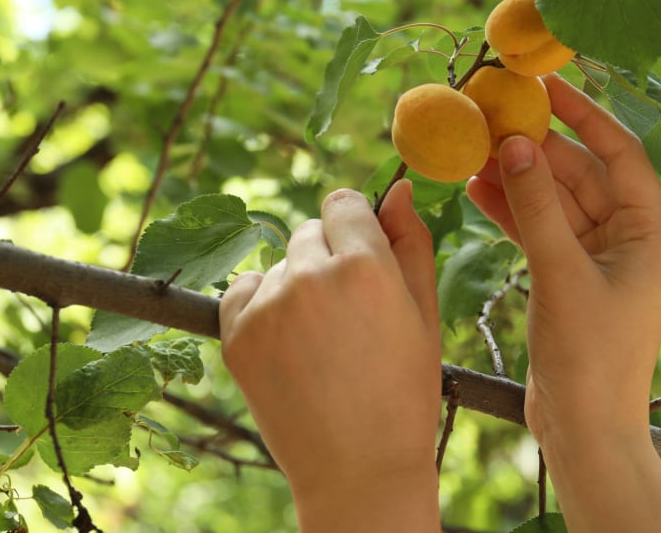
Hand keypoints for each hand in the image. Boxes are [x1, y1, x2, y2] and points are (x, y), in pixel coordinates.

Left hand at [219, 181, 441, 530]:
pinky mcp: (236, 333)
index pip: (344, 202)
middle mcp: (312, 275)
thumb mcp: (425, 314)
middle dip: (329, 256)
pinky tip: (290, 344)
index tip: (364, 259)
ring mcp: (268, 305)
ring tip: (322, 341)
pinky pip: (244, 289)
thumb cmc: (404, 392)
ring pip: (281, 263)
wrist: (359, 470)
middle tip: (349, 313)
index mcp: (366, 265)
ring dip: (298, 283)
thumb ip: (412, 243)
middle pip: (310, 229)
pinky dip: (262, 305)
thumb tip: (398, 189)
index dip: (356, 228)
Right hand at [467, 75, 660, 531]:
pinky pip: (541, 229)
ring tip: (473, 149)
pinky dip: (511, 212)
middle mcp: (630, 236)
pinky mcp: (570, 276)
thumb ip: (536, 207)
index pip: (619, 151)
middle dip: (536, 147)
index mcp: (651, 230)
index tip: (545, 82)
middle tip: (491, 116)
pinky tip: (476, 189)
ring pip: (555, 200)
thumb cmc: (591, 357)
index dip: (583, 113)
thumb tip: (514, 143)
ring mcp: (599, 257)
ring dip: (517, 178)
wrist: (585, 429)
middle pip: (581, 172)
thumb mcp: (562, 273)